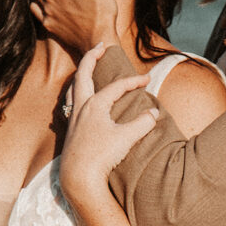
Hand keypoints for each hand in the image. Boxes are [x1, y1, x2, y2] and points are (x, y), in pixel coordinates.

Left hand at [59, 44, 158, 203]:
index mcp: (94, 104)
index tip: (148, 80)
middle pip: (83, 74)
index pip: (117, 86)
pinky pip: (71, 103)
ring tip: (87, 69)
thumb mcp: (127, 138)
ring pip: (73, 88)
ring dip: (81, 75)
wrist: (79, 178)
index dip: (134, 81)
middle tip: (100, 46)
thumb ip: (143, 123)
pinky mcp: (71, 131)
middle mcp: (81, 107)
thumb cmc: (101, 156)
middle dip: (91, 58)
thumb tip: (154, 111)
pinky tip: (80, 101)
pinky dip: (76, 94)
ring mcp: (73, 119)